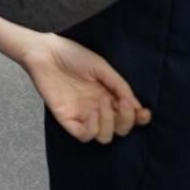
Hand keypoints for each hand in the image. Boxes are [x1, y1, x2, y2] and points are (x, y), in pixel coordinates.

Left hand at [18, 34, 151, 143]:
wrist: (46, 52)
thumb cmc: (72, 55)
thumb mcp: (101, 67)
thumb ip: (119, 85)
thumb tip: (137, 106)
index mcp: (109, 95)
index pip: (129, 115)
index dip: (139, 118)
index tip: (143, 113)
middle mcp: (98, 108)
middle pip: (120, 129)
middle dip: (126, 120)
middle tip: (123, 103)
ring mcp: (83, 115)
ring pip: (104, 137)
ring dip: (109, 124)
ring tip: (102, 103)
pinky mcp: (67, 119)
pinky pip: (84, 135)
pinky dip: (93, 129)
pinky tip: (93, 112)